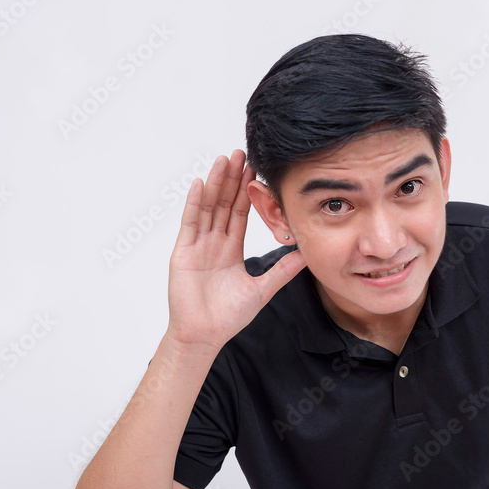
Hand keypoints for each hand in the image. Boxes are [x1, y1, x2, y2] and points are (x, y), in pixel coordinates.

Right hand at [165, 149, 306, 352]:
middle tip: (242, 153)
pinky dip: (195, 203)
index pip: (240, 214)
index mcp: (231, 250)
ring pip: (209, 207)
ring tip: (224, 159)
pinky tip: (201, 183)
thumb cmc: (228, 316)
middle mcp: (213, 243)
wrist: (204, 335)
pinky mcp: (183, 252)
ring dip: (216, 183)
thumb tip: (306, 254)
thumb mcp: (262, 288)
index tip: (255, 170)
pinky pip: (190, 223)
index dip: (247, 192)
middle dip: (233, 179)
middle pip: (224, 204)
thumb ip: (282, 270)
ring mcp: (197, 246)